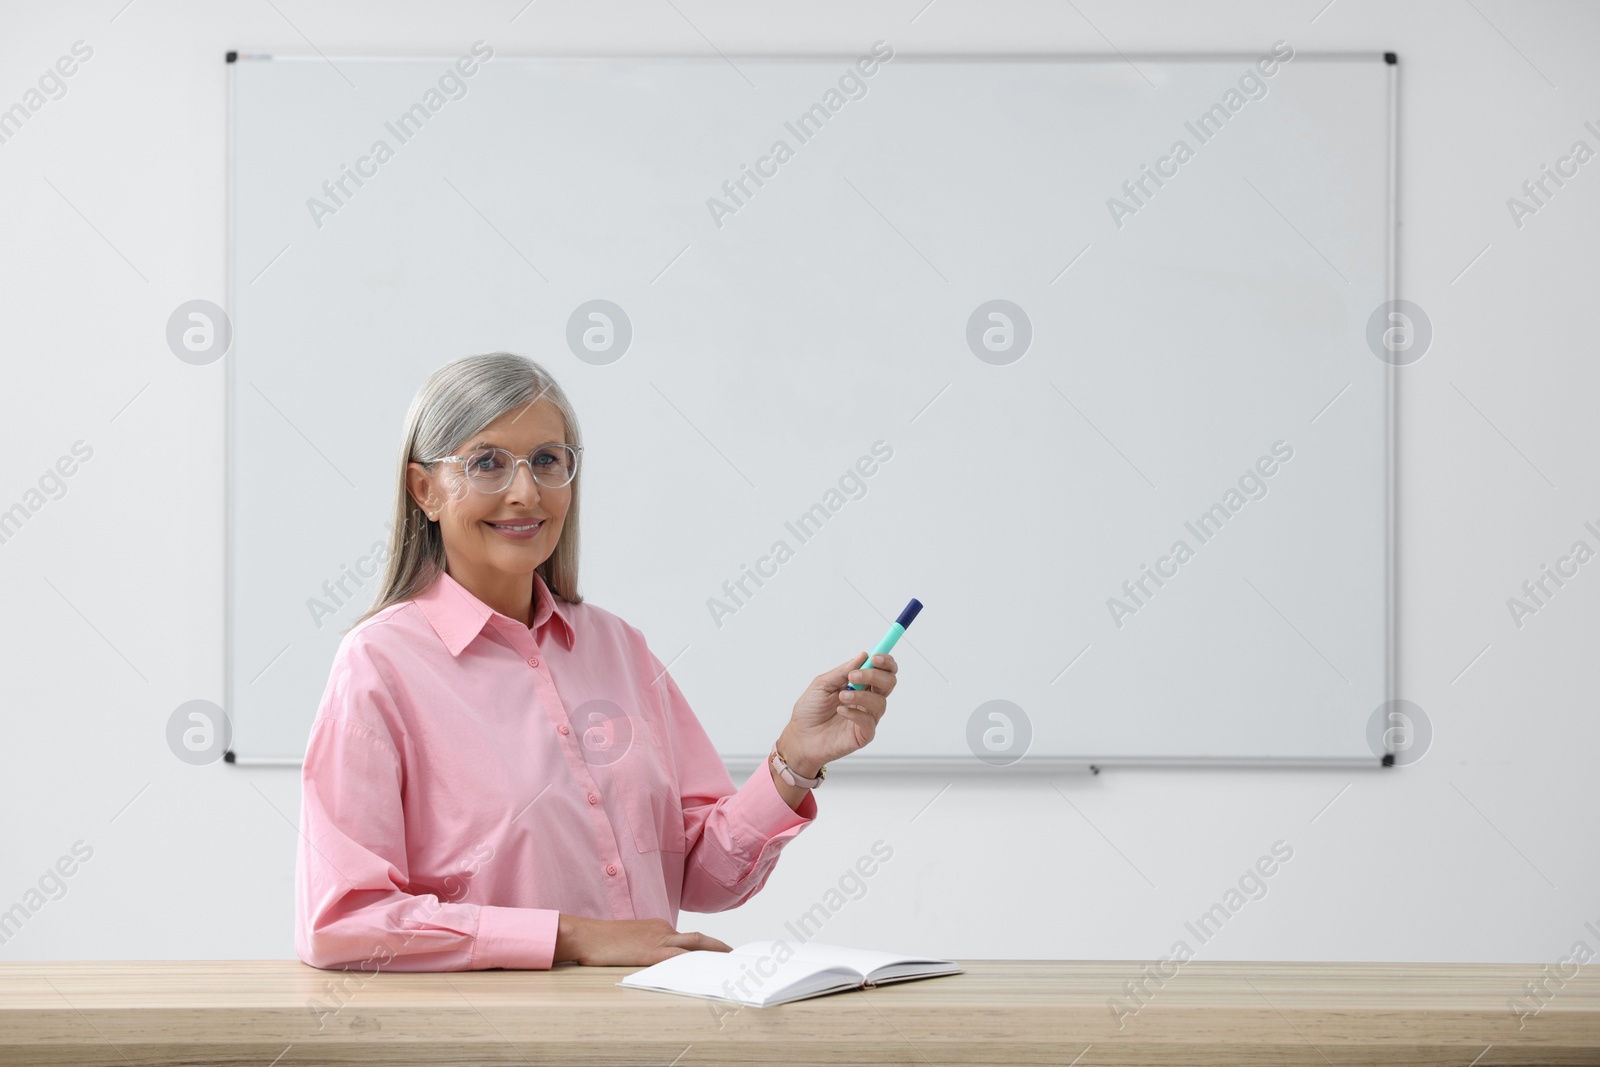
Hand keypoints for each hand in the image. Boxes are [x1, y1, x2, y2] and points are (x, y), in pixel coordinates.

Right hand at [554, 915, 730, 966]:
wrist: (586, 935)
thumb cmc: (601, 941)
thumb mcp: (628, 942)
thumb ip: (645, 947)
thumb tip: (654, 960)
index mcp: (657, 926)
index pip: (688, 937)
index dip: (706, 946)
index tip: (720, 953)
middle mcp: (662, 929)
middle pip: (698, 940)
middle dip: (719, 949)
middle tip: (736, 958)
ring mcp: (658, 939)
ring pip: (695, 947)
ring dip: (714, 955)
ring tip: (730, 966)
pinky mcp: (652, 952)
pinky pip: (680, 959)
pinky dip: (696, 964)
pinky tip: (706, 972)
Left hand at [779, 651, 899, 776]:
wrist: (800, 737)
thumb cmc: (810, 711)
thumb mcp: (822, 684)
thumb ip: (842, 671)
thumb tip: (863, 656)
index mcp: (860, 685)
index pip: (882, 670)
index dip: (885, 662)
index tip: (875, 658)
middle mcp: (867, 699)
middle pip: (888, 683)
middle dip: (875, 675)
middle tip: (854, 676)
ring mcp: (867, 717)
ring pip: (880, 702)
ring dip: (861, 695)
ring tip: (842, 696)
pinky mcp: (864, 734)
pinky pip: (869, 722)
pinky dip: (855, 713)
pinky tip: (841, 711)